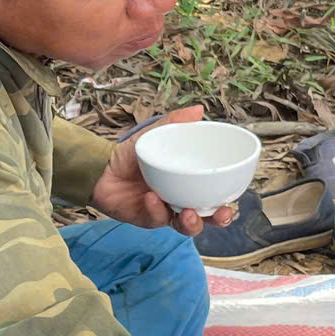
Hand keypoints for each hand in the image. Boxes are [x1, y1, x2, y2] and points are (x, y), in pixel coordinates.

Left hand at [92, 105, 239, 237]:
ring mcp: (163, 211)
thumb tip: (199, 110)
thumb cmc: (131, 154)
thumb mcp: (154, 134)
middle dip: (217, 218)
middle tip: (220, 213)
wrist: (100, 166)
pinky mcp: (146, 218)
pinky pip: (156, 219)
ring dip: (191, 222)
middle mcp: (179, 200)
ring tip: (188, 212)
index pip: (213, 195)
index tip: (234, 201)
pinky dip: (156, 209)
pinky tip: (152, 198)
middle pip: (205, 216)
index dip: (226, 202)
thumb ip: (175, 122)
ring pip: (185, 226)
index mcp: (187, 183)